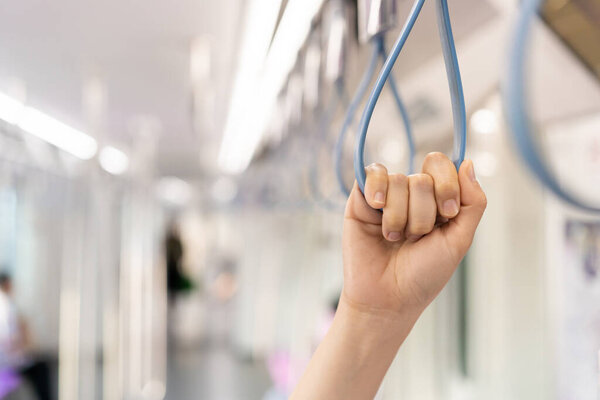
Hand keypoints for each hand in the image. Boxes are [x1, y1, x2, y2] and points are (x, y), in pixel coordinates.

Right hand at [342, 153, 486, 315]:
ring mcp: (386, 194)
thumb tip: (468, 163)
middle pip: (423, 177)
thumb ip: (473, 201)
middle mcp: (412, 194)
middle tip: (415, 237)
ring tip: (393, 238)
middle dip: (422, 213)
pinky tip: (377, 209)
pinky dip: (377, 190)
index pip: (445, 167)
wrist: (387, 299)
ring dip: (399, 216)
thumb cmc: (423, 275)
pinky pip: (373, 173)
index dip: (448, 187)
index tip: (447, 215)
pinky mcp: (361, 198)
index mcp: (438, 200)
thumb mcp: (459, 240)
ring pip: (399, 180)